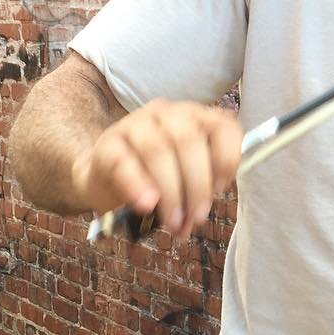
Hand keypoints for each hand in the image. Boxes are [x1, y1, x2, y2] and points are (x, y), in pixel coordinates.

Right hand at [71, 99, 242, 238]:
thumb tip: (195, 217)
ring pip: (158, 150)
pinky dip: (137, 185)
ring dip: (170, 191)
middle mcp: (168, 113)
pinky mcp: (108, 143)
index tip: (221, 188)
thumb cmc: (156, 175)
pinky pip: (124, 162)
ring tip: (173, 221)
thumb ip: (199, 188)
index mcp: (197, 117)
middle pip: (188, 141)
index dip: (226, 157)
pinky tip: (146, 205)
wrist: (106, 176)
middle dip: (197, 185)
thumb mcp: (186, 176)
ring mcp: (135, 123)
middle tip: (196, 218)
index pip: (222, 126)